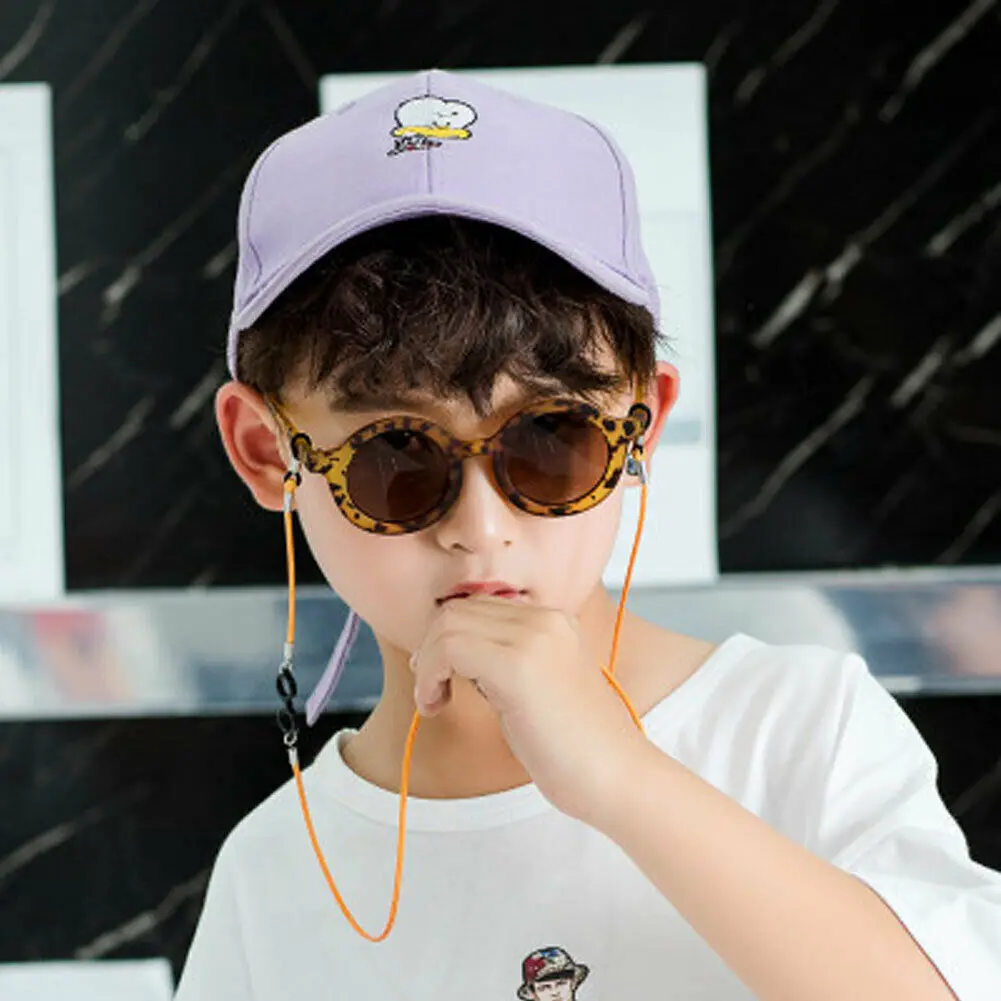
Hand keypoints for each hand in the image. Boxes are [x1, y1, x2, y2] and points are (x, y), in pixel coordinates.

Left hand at [409, 595, 648, 825]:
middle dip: (431, 648)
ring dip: (427, 664)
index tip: (440, 674)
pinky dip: (429, 676)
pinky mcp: (517, 666)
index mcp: (554, 620)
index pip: (478, 606)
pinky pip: (449, 649)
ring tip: (434, 701)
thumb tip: (452, 652)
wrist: (616, 776)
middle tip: (431, 689)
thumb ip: (504, 659)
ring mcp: (533, 639)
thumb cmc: (576, 746)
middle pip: (458, 610)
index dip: (447, 638)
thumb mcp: (537, 686)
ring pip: (448, 625)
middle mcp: (545, 619)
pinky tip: (435, 705)